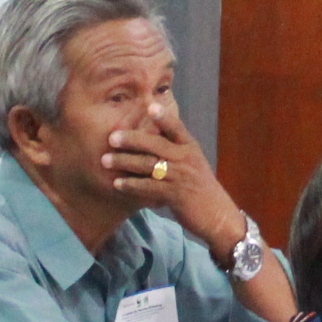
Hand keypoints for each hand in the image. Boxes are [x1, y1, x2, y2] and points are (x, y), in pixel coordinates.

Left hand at [101, 106, 244, 255]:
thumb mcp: (192, 164)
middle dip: (132, 139)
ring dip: (124, 162)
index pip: (177, 128)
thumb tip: (148, 140)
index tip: (150, 106)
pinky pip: (148, 187)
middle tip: (112, 138)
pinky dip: (131, 185)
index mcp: (190, 147)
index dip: (164, 117)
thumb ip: (175, 152)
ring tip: (105, 161)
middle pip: (156, 144)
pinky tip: (117, 183)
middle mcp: (186, 158)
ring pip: (148, 165)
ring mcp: (181, 176)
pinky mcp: (175, 194)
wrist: (217, 215)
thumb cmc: (200, 188)